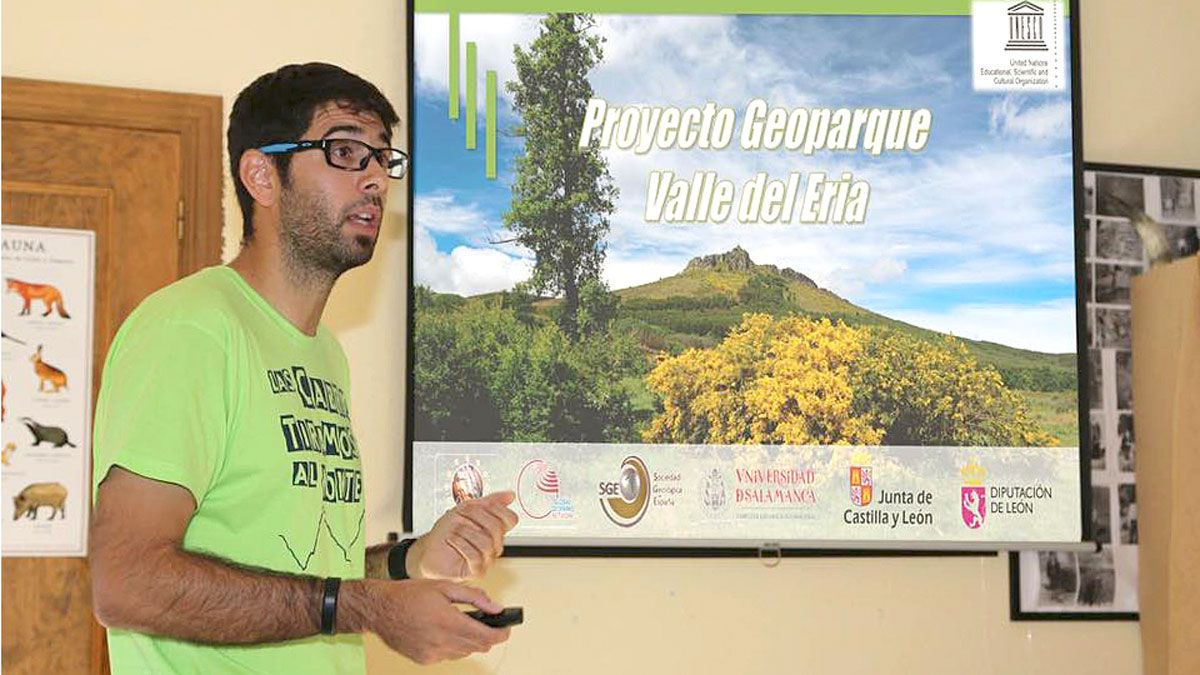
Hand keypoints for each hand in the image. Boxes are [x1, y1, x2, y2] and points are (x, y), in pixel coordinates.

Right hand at [344, 579, 509, 664]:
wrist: (380, 609)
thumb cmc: (410, 594)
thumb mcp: (445, 587)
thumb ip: (474, 598)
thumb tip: (495, 607)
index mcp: (449, 622)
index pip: (487, 636)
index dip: (501, 634)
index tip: (507, 629)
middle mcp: (442, 641)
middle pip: (479, 647)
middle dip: (487, 635)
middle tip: (486, 623)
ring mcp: (432, 653)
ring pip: (464, 653)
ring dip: (468, 641)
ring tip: (459, 623)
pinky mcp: (424, 659)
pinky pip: (447, 656)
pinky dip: (451, 646)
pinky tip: (442, 631)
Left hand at [408, 491, 518, 580]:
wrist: (428, 551)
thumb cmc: (446, 533)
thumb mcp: (466, 510)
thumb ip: (489, 502)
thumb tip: (510, 495)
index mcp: (495, 531)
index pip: (511, 519)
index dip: (496, 509)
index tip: (480, 506)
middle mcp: (494, 545)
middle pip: (497, 528)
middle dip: (476, 518)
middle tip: (462, 517)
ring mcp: (487, 559)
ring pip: (486, 543)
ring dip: (465, 532)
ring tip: (454, 531)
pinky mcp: (476, 571)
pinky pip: (475, 557)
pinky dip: (460, 545)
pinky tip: (453, 541)